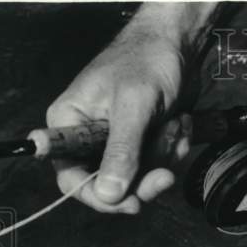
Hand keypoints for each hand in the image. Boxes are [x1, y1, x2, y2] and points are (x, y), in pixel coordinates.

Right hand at [47, 11, 196, 213]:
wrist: (178, 43)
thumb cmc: (148, 60)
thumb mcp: (134, 106)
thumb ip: (121, 150)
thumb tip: (108, 194)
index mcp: (68, 123)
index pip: (71, 177)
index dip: (99, 196)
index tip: (131, 202)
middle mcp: (88, 137)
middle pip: (111, 185)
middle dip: (145, 178)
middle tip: (166, 173)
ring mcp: (118, 141)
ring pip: (141, 177)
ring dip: (165, 156)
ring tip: (173, 124)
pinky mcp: (144, 142)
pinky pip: (159, 164)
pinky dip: (174, 148)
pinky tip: (179, 123)